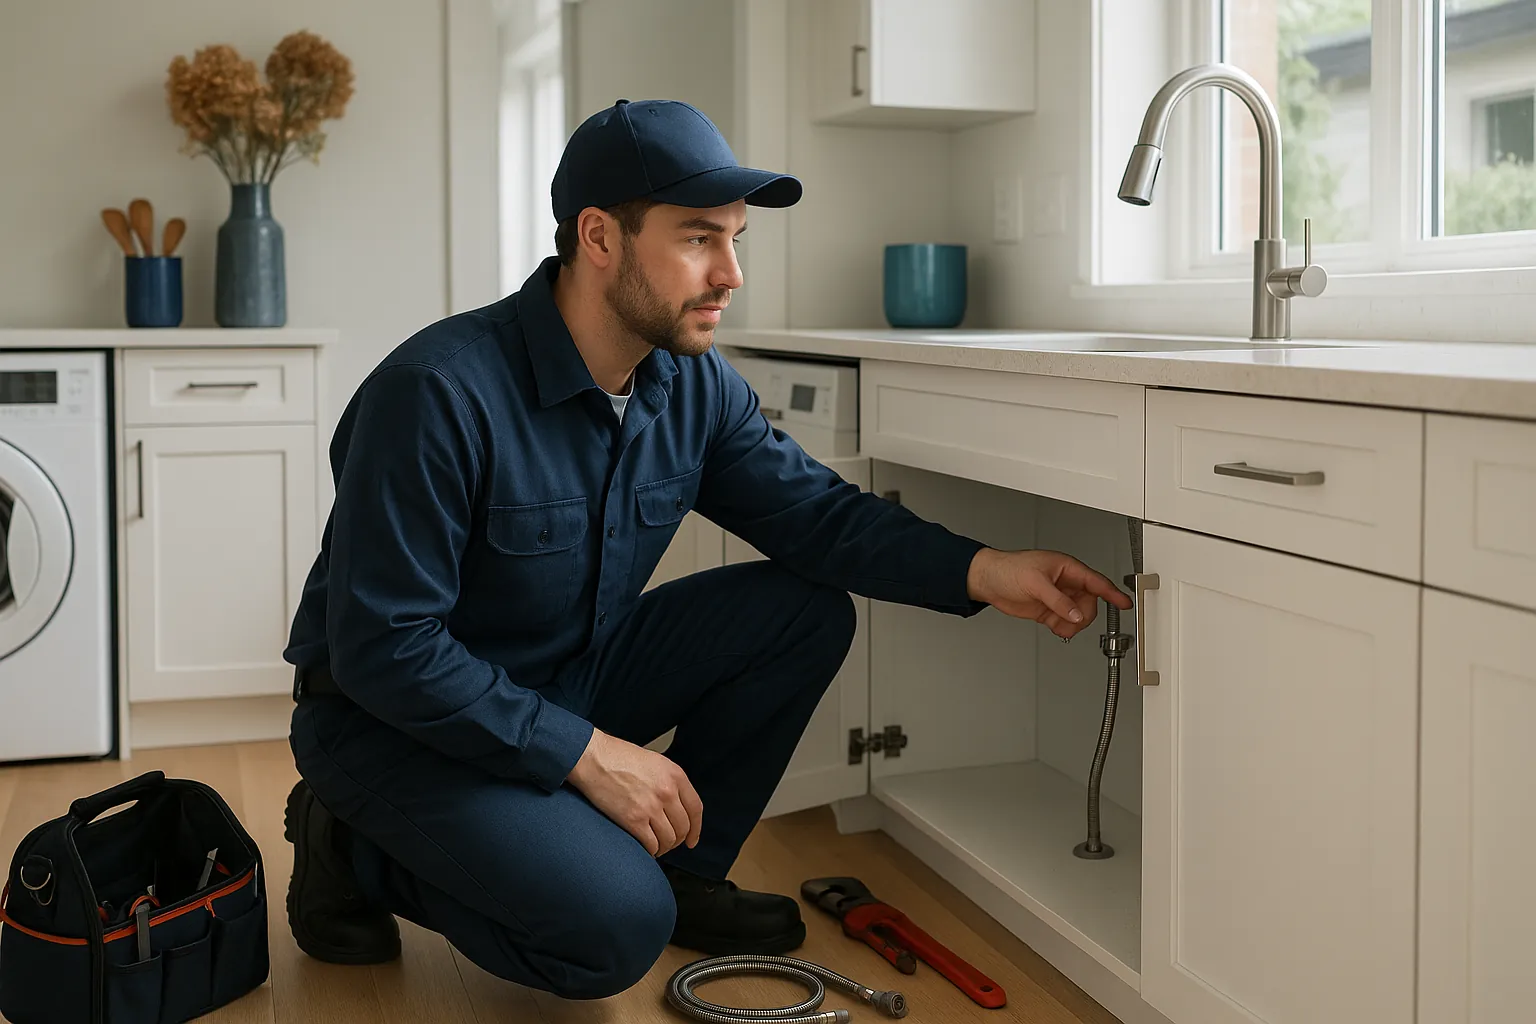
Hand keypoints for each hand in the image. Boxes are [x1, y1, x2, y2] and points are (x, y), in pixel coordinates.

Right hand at [566, 729, 702, 856]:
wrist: (594, 758)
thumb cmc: (618, 757)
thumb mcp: (655, 762)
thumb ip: (669, 782)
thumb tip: (676, 806)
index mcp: (675, 775)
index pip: (695, 809)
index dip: (695, 829)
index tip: (691, 840)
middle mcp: (667, 791)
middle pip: (683, 827)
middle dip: (677, 840)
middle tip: (668, 843)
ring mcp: (651, 807)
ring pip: (669, 840)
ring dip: (663, 847)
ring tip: (655, 846)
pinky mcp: (634, 820)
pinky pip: (651, 845)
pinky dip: (650, 851)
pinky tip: (645, 848)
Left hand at [966, 548, 1132, 639]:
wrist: (988, 581)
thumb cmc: (1009, 569)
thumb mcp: (1035, 583)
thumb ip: (1058, 600)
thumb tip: (1075, 614)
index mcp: (1067, 569)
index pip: (1096, 582)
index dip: (1113, 593)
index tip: (1125, 603)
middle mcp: (1066, 583)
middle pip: (1090, 605)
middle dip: (1081, 616)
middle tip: (1068, 619)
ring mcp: (1058, 598)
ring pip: (1079, 616)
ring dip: (1070, 624)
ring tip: (1055, 623)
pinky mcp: (1049, 610)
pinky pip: (1065, 623)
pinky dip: (1062, 628)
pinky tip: (1051, 625)